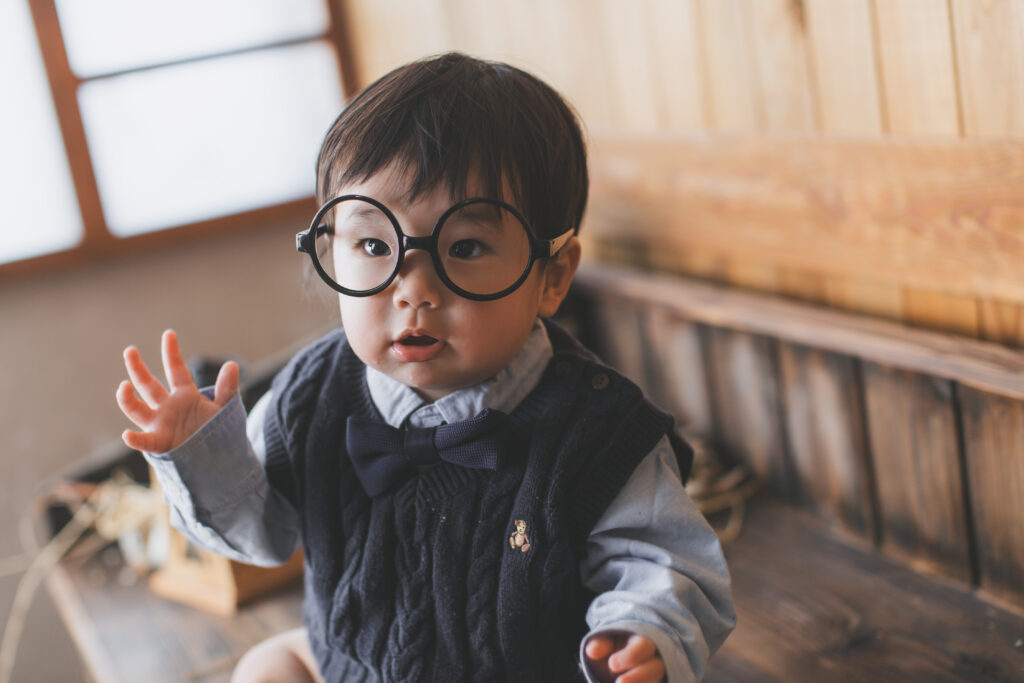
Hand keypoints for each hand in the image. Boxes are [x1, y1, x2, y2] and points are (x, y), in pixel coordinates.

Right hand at [116, 329, 237, 453]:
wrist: (216, 457)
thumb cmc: (216, 430)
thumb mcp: (224, 408)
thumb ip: (227, 388)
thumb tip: (232, 364)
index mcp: (185, 395)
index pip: (176, 370)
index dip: (172, 352)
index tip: (169, 334)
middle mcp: (168, 407)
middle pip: (149, 385)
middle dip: (138, 368)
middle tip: (130, 350)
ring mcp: (161, 424)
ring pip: (137, 409)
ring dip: (128, 399)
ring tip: (123, 386)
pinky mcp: (161, 443)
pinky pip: (146, 442)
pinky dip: (136, 440)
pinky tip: (127, 435)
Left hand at [584, 632, 664, 682]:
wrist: (617, 664)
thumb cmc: (611, 650)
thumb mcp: (604, 643)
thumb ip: (599, 644)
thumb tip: (592, 651)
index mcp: (642, 642)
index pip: (644, 647)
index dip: (630, 656)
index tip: (612, 664)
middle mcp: (655, 661)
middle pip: (656, 668)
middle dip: (639, 677)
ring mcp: (657, 679)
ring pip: (657, 682)